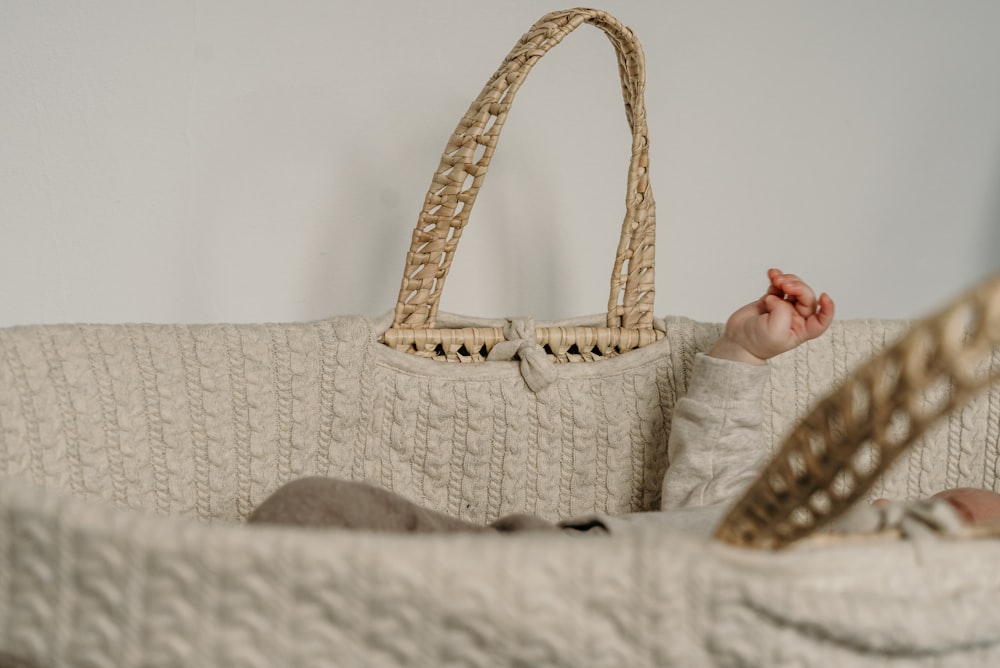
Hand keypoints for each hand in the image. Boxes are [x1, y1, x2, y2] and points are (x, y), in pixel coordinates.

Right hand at [709, 268, 834, 364]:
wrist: (737, 341)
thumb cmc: (758, 342)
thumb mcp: (777, 330)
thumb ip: (783, 310)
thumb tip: (777, 296)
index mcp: (803, 329)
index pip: (822, 319)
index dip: (827, 308)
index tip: (824, 297)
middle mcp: (796, 318)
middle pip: (806, 297)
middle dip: (797, 287)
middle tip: (784, 285)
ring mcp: (784, 308)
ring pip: (793, 287)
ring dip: (786, 279)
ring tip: (775, 278)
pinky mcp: (771, 300)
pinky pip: (778, 285)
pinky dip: (776, 277)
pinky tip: (772, 274)